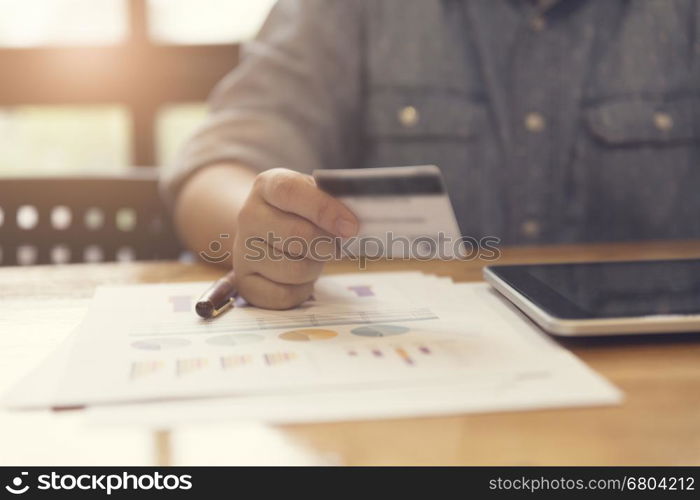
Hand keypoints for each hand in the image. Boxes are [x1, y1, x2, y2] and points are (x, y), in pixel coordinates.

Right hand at [233, 168, 357, 308]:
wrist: (266, 231)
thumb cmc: (300, 213)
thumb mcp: (314, 195)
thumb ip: (333, 202)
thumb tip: (351, 225)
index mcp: (267, 186)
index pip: (290, 192)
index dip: (323, 209)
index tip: (350, 227)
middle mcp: (248, 216)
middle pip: (296, 235)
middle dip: (327, 245)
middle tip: (335, 245)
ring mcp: (242, 251)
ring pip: (294, 269)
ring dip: (315, 268)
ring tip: (314, 258)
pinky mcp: (245, 282)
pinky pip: (284, 295)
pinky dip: (302, 290)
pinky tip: (301, 277)